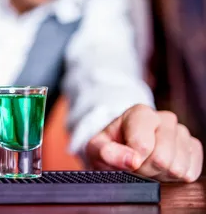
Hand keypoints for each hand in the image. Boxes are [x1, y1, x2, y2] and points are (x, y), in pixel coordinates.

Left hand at [85, 104, 202, 181]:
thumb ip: (106, 151)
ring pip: (178, 168)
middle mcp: (165, 119)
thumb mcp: (97, 148)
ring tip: (148, 166)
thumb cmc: (110, 147)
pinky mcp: (194, 147)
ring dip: (160, 175)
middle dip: (146, 170)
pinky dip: (174, 177)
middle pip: (162, 159)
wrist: (123, 148)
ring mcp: (182, 132)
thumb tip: (131, 160)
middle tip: (135, 166)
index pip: (143, 145)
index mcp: (140, 113)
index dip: (132, 160)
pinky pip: (191, 172)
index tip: (125, 160)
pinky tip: (162, 169)